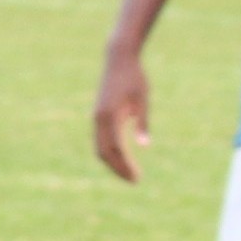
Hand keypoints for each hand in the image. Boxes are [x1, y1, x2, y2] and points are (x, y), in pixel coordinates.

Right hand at [94, 53, 153, 182]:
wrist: (118, 60)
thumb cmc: (134, 78)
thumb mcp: (143, 99)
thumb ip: (142, 122)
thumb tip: (144, 146)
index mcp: (110, 116)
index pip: (116, 148)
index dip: (125, 165)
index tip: (137, 178)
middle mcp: (99, 119)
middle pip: (104, 153)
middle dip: (118, 169)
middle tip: (135, 181)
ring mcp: (96, 118)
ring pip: (99, 148)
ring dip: (112, 163)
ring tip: (128, 173)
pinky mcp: (98, 116)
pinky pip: (100, 140)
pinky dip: (109, 152)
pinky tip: (121, 157)